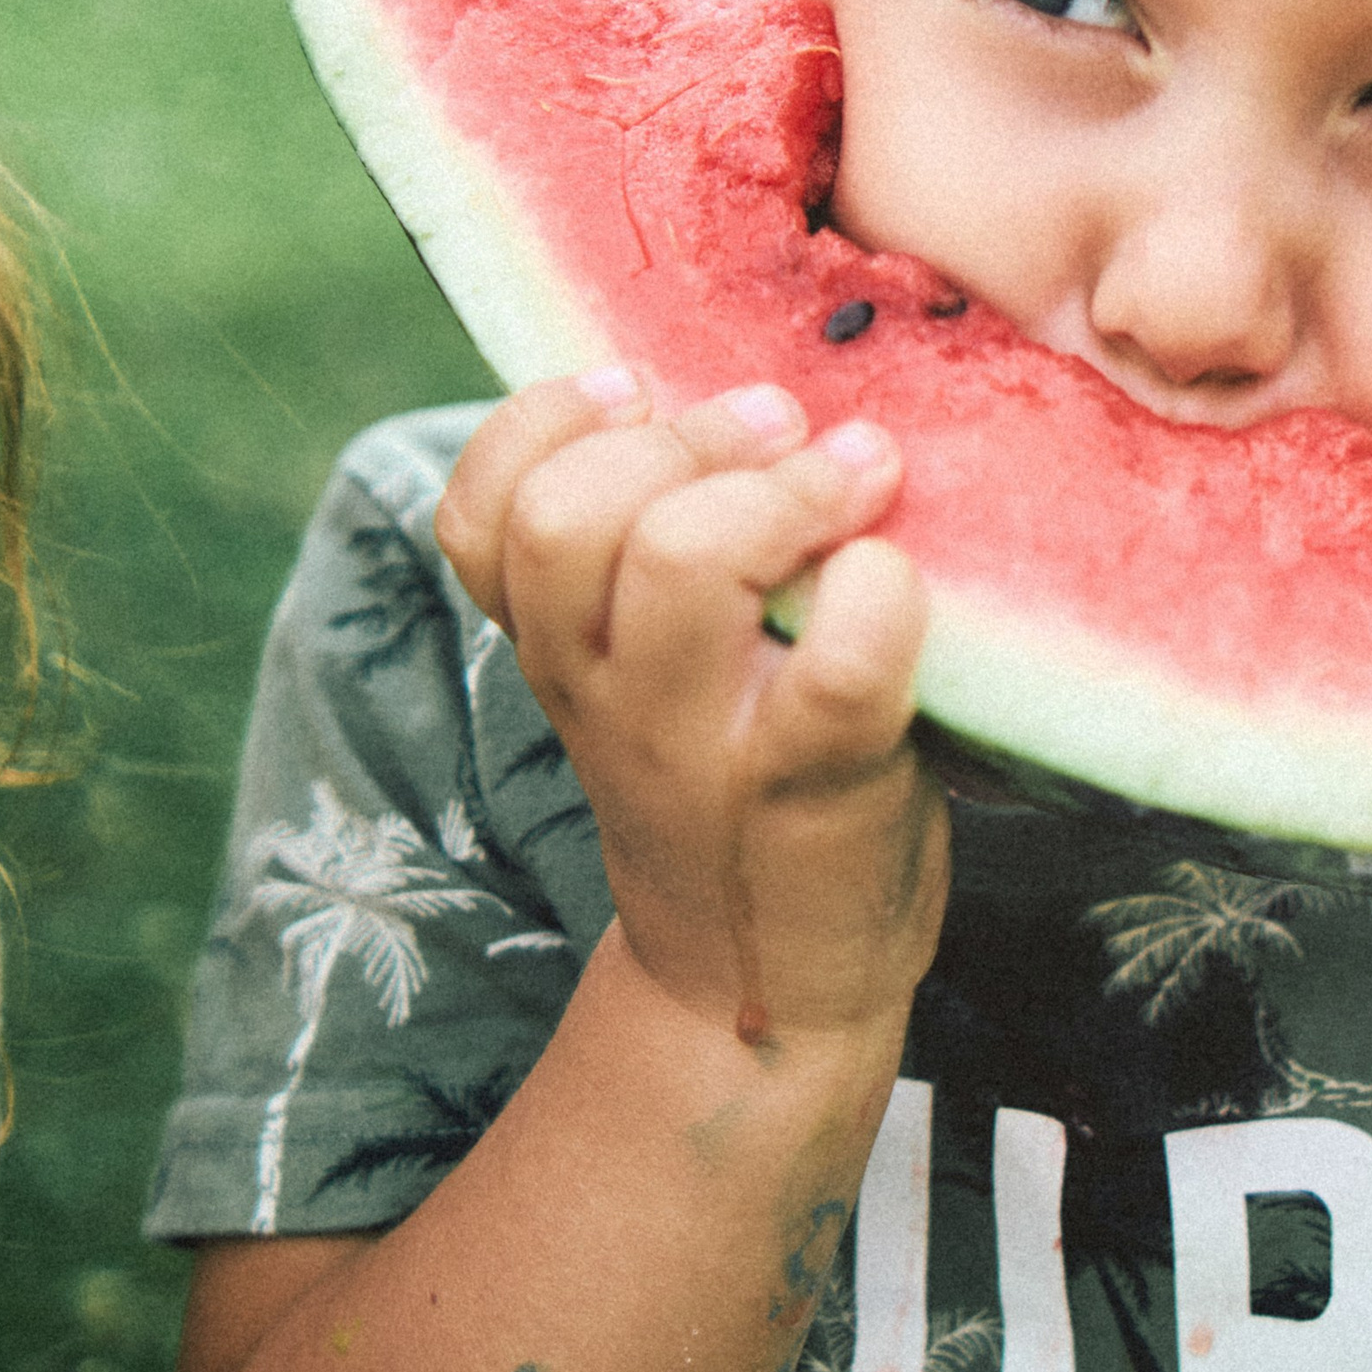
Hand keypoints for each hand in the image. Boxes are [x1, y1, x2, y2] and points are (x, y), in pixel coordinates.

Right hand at [436, 370, 946, 1049]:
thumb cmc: (733, 782)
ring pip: (679, 560)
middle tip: (777, 424)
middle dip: (683, 437)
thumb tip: (722, 381)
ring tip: (856, 471)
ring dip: (781, 488)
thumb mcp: (642, 676)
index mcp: (561, 654)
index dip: (539, 423)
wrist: (765, 990)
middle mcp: (610, 696)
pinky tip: (895, 574)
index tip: (635, 388)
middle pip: (571, 517)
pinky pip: (838, 664)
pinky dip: (877, 593)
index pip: (476, 519)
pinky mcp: (819, 786)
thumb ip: (638, 555)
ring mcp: (707, 745)